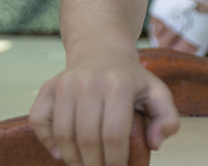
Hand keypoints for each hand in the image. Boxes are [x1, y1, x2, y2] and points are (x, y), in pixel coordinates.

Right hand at [29, 52, 179, 165]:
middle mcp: (88, 82)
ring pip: (63, 134)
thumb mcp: (157, 93)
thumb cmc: (129, 79)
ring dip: (74, 159)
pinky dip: (48, 142)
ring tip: (86, 164)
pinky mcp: (48, 88)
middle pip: (87, 139)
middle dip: (95, 164)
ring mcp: (64, 84)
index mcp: (118, 84)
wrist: (101, 52)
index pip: (113, 135)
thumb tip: (155, 142)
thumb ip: (167, 118)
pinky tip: (63, 152)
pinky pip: (40, 121)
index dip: (116, 161)